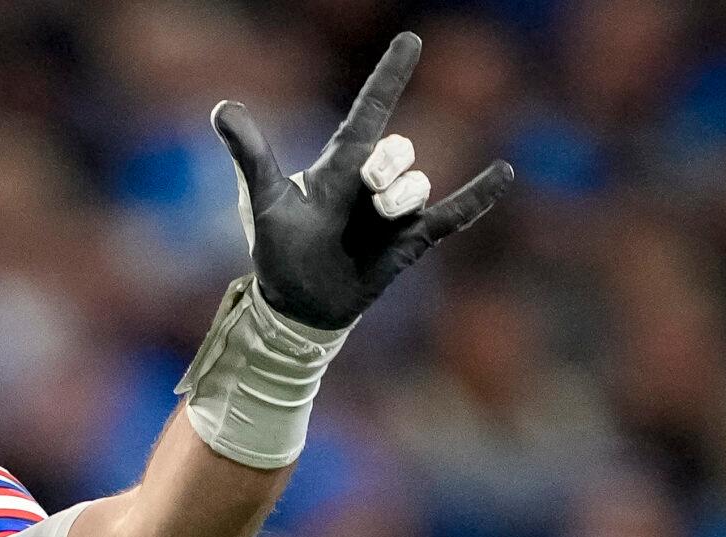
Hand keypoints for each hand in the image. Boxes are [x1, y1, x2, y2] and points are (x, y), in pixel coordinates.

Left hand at [211, 32, 513, 329]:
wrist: (296, 305)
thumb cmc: (279, 249)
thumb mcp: (265, 200)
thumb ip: (251, 154)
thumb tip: (222, 107)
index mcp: (340, 164)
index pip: (370, 111)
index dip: (389, 77)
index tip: (410, 42)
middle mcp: (371, 182)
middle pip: (400, 150)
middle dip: (390, 163)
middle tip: (368, 187)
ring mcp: (393, 212)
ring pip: (418, 185)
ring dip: (402, 198)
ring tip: (378, 217)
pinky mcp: (410, 241)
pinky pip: (453, 214)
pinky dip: (478, 196)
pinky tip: (503, 172)